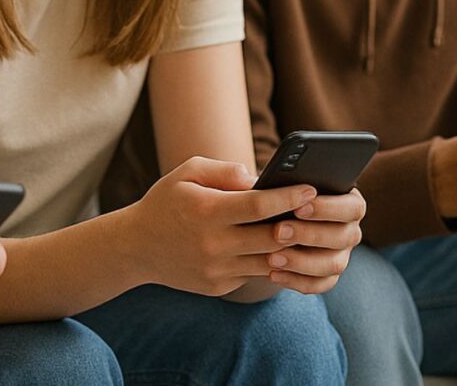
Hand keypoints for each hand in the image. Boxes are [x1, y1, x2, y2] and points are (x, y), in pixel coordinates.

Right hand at [127, 156, 317, 296]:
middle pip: (270, 238)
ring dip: (290, 248)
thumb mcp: (187, 173)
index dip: (288, 198)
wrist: (136, 248)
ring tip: (308, 231)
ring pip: (268, 261)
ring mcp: (216, 270)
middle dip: (299, 225)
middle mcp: (212, 244)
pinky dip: (269, 261)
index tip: (311, 188)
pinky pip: (253, 274)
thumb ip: (224, 170)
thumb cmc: (167, 202)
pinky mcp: (218, 286)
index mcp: (206, 211)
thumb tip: (258, 178)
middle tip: (321, 212)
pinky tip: (281, 248)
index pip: (258, 206)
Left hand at [268, 189, 364, 293]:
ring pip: (333, 264)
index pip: (352, 207)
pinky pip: (319, 284)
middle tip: (278, 231)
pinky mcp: (327, 276)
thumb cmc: (277, 196)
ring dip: (302, 262)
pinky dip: (297, 281)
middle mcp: (349, 230)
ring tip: (272, 258)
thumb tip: (250, 182)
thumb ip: (270, 180)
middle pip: (343, 237)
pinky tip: (273, 274)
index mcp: (348, 202)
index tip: (298, 208)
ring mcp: (341, 255)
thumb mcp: (274, 183)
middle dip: (310, 235)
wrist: (269, 225)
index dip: (328, 209)